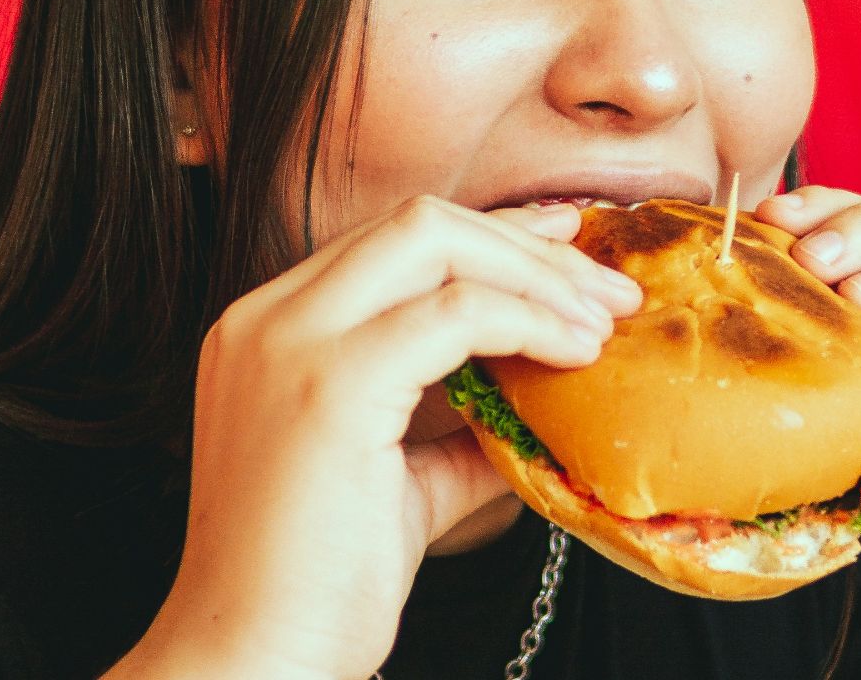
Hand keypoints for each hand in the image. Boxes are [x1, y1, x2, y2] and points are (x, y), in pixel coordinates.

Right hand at [109, 197, 642, 679]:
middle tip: (606, 288)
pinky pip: (457, 312)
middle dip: (527, 244)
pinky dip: (530, 320)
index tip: (566, 247)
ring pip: (436, 242)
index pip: (393, 244)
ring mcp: (289, 341)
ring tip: (603, 321)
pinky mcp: (330, 383)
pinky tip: (575, 353)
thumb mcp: (402, 482)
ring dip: (538, 277)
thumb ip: (460, 429)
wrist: (254, 661)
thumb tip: (540, 402)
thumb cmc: (316, 587)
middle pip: (417, 223)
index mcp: (269, 332)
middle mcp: (265, 319)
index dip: (491, 236)